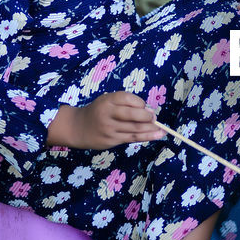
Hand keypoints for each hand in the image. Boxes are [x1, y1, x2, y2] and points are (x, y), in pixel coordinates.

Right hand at [47, 92, 165, 149]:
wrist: (78, 128)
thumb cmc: (98, 111)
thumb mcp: (107, 101)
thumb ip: (126, 104)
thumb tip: (150, 111)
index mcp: (107, 100)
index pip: (127, 98)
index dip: (140, 103)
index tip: (144, 107)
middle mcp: (108, 114)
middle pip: (132, 115)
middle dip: (147, 117)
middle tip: (154, 118)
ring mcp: (109, 129)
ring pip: (135, 129)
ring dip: (151, 129)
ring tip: (162, 129)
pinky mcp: (112, 140)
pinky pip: (132, 138)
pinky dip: (147, 137)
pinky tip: (158, 135)